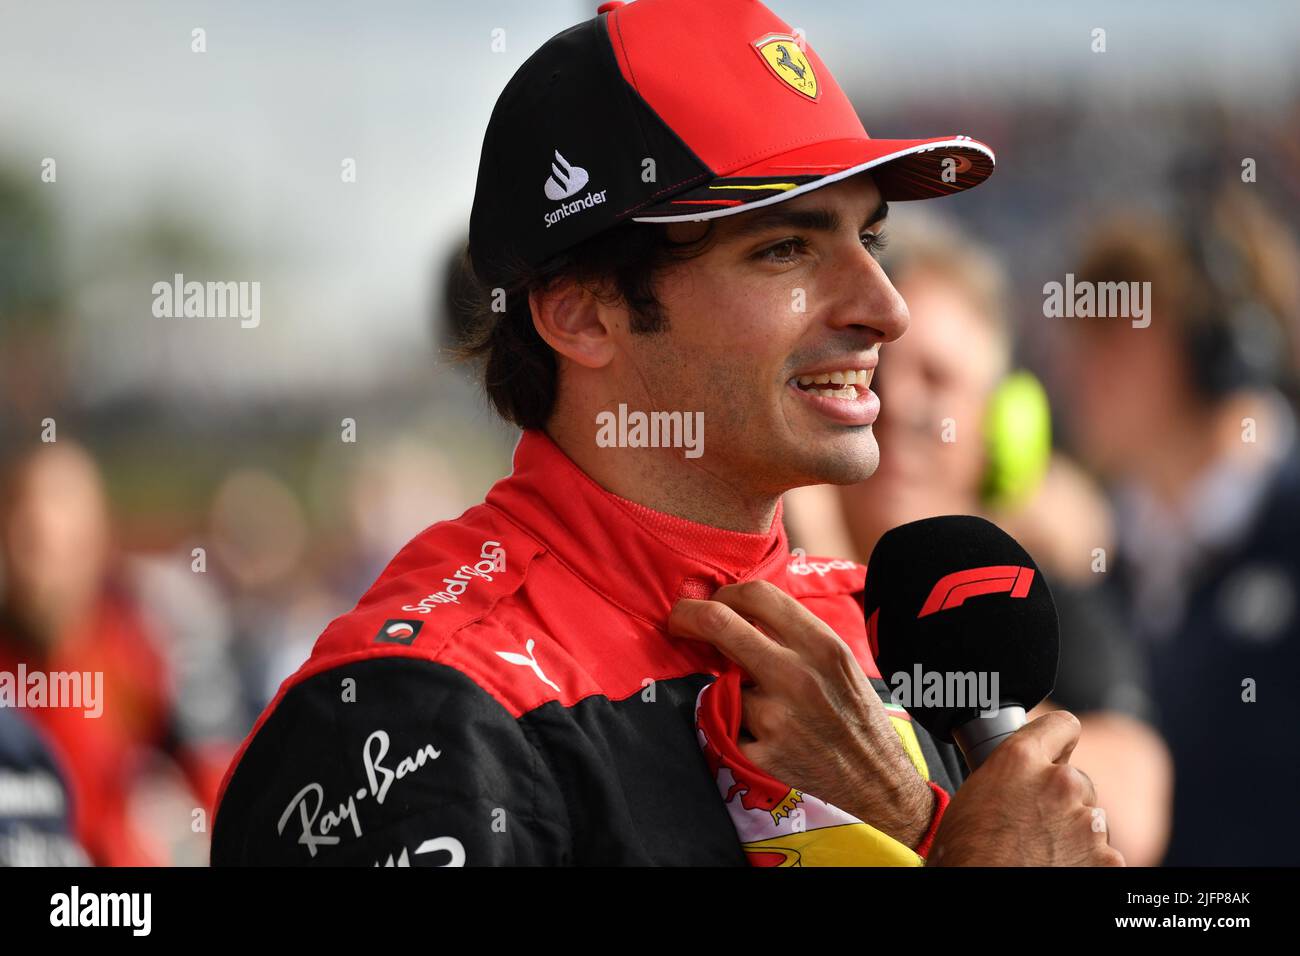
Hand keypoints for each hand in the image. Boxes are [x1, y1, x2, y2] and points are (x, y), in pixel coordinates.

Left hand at [668, 579, 934, 848]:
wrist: (878, 787)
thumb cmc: (856, 721)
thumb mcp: (840, 665)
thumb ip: (797, 635)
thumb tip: (744, 608)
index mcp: (822, 647)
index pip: (758, 594)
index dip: (726, 591)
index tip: (713, 599)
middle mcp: (797, 676)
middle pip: (719, 623)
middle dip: (688, 615)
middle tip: (679, 620)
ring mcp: (774, 717)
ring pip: (720, 681)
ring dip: (727, 689)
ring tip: (758, 708)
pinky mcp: (757, 756)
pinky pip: (722, 725)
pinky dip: (732, 728)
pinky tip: (759, 739)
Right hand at [928, 709, 1125, 866]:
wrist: (982, 904)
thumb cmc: (966, 858)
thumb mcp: (974, 796)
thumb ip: (1006, 777)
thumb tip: (1016, 779)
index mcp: (1020, 760)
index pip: (1062, 726)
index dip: (1058, 739)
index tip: (1056, 751)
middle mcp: (1059, 783)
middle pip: (1075, 779)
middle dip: (1060, 798)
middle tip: (1033, 823)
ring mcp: (1086, 822)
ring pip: (1088, 816)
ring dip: (1073, 829)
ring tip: (1040, 852)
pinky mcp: (1107, 858)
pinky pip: (1101, 851)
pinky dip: (1085, 860)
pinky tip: (1055, 867)